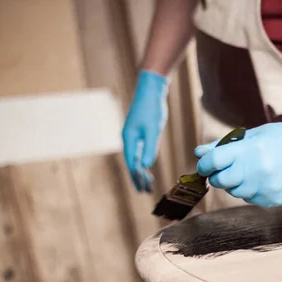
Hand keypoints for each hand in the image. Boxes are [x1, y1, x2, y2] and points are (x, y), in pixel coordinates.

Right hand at [121, 70, 167, 191]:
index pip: (132, 164)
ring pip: (134, 157)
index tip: (144, 190)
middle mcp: (128, 139)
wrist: (150, 90)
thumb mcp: (153, 129)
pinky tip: (146, 166)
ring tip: (146, 183)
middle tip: (145, 191)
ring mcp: (132, 134)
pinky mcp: (137, 131)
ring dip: (140, 171)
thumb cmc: (152, 108)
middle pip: (131, 163)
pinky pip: (138, 151)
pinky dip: (142, 161)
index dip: (138, 178)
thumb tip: (145, 166)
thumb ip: (149, 148)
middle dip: (138, 178)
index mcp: (130, 139)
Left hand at [194, 109, 281, 206]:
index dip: (205, 164)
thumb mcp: (254, 135)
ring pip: (235, 192)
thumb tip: (199, 153)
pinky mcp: (274, 199)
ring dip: (236, 183)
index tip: (205, 164)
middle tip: (227, 167)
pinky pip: (251, 199)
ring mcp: (267, 187)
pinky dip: (252, 190)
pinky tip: (265, 177)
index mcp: (251, 150)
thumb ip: (224, 145)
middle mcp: (258, 171)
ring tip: (252, 170)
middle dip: (218, 175)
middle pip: (221, 181)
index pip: (214, 161)